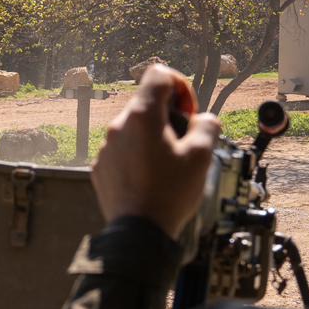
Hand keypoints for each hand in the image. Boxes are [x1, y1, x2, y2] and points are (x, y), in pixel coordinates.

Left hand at [92, 65, 221, 239]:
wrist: (139, 234)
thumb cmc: (170, 194)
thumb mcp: (202, 156)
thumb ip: (207, 125)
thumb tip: (202, 119)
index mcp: (141, 116)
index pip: (158, 75)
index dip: (180, 86)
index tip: (189, 112)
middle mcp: (118, 127)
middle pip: (147, 104)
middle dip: (169, 117)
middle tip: (185, 143)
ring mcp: (106, 148)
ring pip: (134, 129)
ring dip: (154, 138)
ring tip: (170, 166)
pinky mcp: (101, 167)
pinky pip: (123, 151)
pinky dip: (139, 156)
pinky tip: (152, 179)